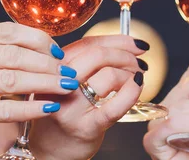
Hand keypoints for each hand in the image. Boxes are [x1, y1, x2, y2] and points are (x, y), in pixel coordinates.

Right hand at [0, 22, 79, 156]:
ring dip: (45, 83)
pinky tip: (50, 107)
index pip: (8, 31)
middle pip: (13, 55)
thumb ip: (5, 52)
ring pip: (12, 79)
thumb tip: (53, 49)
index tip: (59, 53)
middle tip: (69, 73)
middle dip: (47, 64)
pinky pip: (6, 108)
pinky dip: (32, 107)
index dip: (38, 40)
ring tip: (66, 87)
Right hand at [29, 35, 146, 159]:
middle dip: (125, 54)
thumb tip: (125, 44)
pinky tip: (137, 87)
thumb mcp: (64, 80)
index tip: (135, 43)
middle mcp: (57, 84)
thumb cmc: (64, 111)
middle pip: (97, 55)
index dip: (117, 40)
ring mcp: (70, 107)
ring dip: (130, 72)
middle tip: (138, 61)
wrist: (50, 149)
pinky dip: (132, 91)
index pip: (87, 43)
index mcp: (52, 67)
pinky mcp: (85, 127)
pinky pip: (115, 105)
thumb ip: (85, 61)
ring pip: (108, 75)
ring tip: (137, 77)